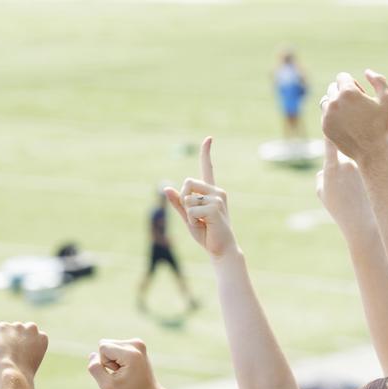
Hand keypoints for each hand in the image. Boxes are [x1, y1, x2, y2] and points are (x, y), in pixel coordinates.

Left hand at [0, 322, 47, 379]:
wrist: (13, 371)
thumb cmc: (20, 373)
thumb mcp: (29, 361)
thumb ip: (24, 351)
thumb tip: (10, 349)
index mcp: (42, 337)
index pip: (30, 336)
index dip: (22, 346)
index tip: (18, 356)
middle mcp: (32, 328)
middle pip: (18, 330)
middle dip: (12, 340)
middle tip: (7, 354)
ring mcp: (17, 326)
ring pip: (5, 332)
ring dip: (1, 342)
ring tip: (0, 356)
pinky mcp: (3, 326)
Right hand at [87, 339, 161, 388]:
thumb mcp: (107, 386)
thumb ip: (95, 369)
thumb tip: (92, 354)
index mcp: (131, 353)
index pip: (103, 347)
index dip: (104, 362)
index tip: (117, 372)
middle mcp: (136, 344)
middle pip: (106, 344)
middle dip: (108, 359)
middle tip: (121, 372)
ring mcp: (138, 343)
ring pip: (109, 345)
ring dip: (112, 359)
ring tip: (125, 370)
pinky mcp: (137, 344)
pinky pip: (116, 346)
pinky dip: (117, 357)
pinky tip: (127, 367)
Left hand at [166, 137, 236, 257]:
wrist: (221, 250)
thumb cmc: (207, 235)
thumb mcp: (188, 218)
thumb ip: (178, 204)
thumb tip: (166, 188)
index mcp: (211, 192)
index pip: (207, 169)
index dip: (206, 153)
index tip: (209, 138)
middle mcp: (216, 191)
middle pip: (188, 182)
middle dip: (183, 199)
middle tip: (195, 216)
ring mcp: (217, 198)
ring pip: (187, 198)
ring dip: (189, 214)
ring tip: (203, 223)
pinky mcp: (215, 207)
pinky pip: (191, 210)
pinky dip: (192, 220)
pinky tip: (205, 225)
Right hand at [316, 138, 376, 233]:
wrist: (364, 222)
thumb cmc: (340, 211)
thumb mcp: (323, 195)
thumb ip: (320, 178)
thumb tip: (323, 170)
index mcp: (332, 167)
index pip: (329, 140)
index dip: (331, 129)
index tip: (331, 118)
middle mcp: (348, 162)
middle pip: (347, 148)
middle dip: (348, 151)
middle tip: (349, 162)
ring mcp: (362, 165)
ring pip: (359, 158)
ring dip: (359, 166)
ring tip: (359, 183)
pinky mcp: (375, 170)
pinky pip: (370, 164)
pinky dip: (368, 171)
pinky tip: (368, 184)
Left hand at [320, 70, 387, 163]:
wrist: (372, 151)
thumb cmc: (382, 125)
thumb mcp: (387, 99)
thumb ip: (379, 81)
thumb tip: (366, 72)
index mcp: (348, 92)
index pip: (342, 77)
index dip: (352, 83)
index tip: (360, 94)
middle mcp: (334, 101)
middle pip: (332, 88)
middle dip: (343, 93)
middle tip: (355, 105)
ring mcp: (327, 115)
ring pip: (326, 101)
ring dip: (335, 103)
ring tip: (348, 113)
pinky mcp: (325, 127)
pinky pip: (325, 115)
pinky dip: (333, 116)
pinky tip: (345, 123)